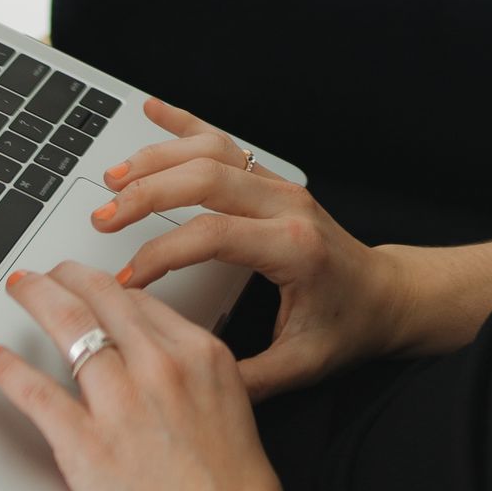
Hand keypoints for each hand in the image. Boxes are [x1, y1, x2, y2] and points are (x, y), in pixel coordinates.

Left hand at [0, 259, 288, 490]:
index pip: (142, 302)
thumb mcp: (233, 403)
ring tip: (20, 289)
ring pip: (66, 326)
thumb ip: (193, 371)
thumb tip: (155, 353)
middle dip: (67, 276)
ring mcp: (119, 403)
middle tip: (47, 274)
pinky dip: (8, 370)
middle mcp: (160, 367)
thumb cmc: (236, 488)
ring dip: (36, 299)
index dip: (109, 289)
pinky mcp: (84, 443)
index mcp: (200, 354)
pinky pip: (35, 392)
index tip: (93, 289)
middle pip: (102, 298)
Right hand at [90, 98, 408, 400]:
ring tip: (113, 179)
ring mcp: (279, 187)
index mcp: (292, 248)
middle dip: (145, 195)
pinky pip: (225, 142)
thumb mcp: (300, 366)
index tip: (127, 280)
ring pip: (210, 152)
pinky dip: (186, 124)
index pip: (210, 236)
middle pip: (204, 179)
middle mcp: (286, 206)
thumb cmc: (348, 326)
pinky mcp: (272, 182)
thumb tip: (187, 381)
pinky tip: (155, 109)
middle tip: (104, 219)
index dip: (160, 254)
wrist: (387, 296)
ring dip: (157, 159)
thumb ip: (245, 379)